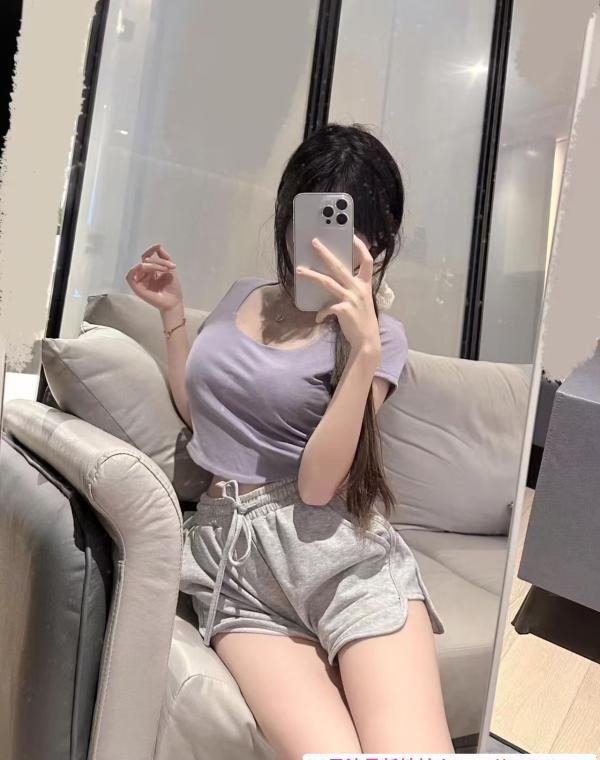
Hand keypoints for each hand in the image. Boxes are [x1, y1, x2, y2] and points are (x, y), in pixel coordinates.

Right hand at [125, 244, 182, 313]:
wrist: (174, 301)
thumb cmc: (172, 288)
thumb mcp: (170, 269)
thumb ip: (164, 257)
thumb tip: (157, 246)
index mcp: (150, 271)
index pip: (146, 257)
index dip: (151, 251)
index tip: (158, 247)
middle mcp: (144, 275)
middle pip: (145, 260)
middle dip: (158, 261)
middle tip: (170, 266)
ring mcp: (139, 281)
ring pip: (140, 266)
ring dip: (152, 265)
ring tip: (164, 269)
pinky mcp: (135, 287)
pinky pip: (132, 274)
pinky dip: (142, 269)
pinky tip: (153, 272)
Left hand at [295, 234, 380, 355]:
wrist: (367, 340)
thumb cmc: (362, 320)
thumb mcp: (362, 300)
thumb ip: (352, 289)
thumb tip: (334, 282)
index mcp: (365, 284)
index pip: (366, 261)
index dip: (360, 247)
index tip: (352, 236)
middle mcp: (358, 288)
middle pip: (339, 266)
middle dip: (325, 253)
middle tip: (314, 243)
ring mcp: (351, 298)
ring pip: (327, 282)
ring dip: (312, 275)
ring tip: (299, 270)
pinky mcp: (343, 309)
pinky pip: (326, 308)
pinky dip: (321, 313)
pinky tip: (319, 320)